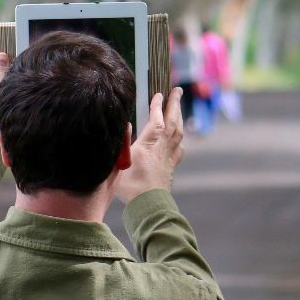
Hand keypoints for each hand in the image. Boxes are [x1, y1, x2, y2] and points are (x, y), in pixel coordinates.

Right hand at [115, 88, 185, 202]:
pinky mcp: (170, 168)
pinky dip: (179, 138)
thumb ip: (122, 143)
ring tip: (178, 108)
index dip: (158, 106)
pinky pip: (179, 148)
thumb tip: (126, 125)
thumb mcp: (119, 163)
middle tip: (177, 91)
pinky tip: (179, 138)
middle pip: (172, 122)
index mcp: (149, 145)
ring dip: (178, 118)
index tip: (159, 93)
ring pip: (178, 133)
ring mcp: (169, 158)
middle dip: (175, 105)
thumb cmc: (131, 187)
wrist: (148, 208)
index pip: (156, 120)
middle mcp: (162, 149)